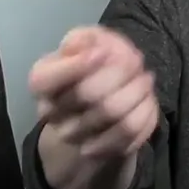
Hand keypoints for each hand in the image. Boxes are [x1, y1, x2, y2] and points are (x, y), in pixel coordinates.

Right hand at [29, 26, 158, 159]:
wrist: (92, 106)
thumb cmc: (88, 66)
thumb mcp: (84, 43)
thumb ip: (85, 38)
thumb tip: (83, 45)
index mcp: (41, 84)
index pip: (46, 80)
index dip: (78, 65)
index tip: (103, 51)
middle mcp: (52, 115)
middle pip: (90, 96)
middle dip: (122, 72)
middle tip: (136, 59)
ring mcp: (77, 138)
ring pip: (118, 119)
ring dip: (139, 93)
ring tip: (145, 79)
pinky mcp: (105, 150)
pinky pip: (133, 133)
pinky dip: (146, 111)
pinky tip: (146, 99)